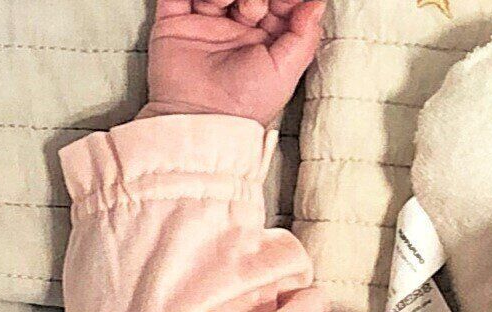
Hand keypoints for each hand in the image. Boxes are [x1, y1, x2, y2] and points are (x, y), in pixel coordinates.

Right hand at [136, 0, 324, 129]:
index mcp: (263, 38)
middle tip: (254, 7)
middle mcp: (235, 28)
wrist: (200, 120)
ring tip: (225, 0)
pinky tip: (209, 0)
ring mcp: (204, 24)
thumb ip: (305, 34)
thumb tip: (318, 3)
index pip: (278, 2)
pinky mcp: (174, 24)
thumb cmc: (244, 105)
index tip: (285, 2)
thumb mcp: (287, 71)